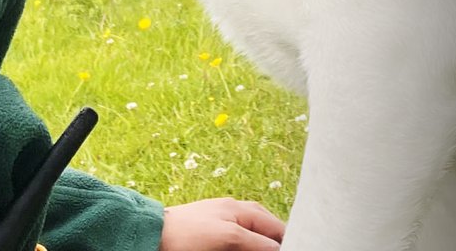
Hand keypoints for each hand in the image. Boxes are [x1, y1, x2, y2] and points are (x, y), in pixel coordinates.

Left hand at [160, 197, 284, 248]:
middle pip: (268, 230)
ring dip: (264, 242)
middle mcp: (236, 214)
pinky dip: (250, 242)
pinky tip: (250, 246)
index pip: (276, 226)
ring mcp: (226, 225)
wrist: (156, 235)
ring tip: (272, 248)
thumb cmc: (190, 233)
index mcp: (241, 209)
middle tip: (288, 248)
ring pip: (255, 235)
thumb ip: (258, 242)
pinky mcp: (217, 237)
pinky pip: (241, 239)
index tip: (299, 248)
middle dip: (278, 240)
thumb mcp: (231, 237)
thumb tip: (280, 248)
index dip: (289, 239)